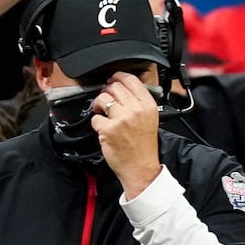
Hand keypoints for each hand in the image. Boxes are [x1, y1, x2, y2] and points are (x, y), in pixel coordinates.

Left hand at [92, 73, 161, 195]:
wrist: (141, 167)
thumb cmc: (144, 145)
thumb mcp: (150, 118)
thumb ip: (139, 102)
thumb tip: (122, 87)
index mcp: (148, 105)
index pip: (131, 80)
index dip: (118, 77)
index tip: (113, 79)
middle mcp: (136, 109)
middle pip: (114, 87)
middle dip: (107, 92)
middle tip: (107, 101)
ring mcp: (121, 119)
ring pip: (101, 99)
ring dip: (99, 105)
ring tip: (103, 113)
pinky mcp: (108, 129)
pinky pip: (95, 117)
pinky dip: (97, 123)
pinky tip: (104, 129)